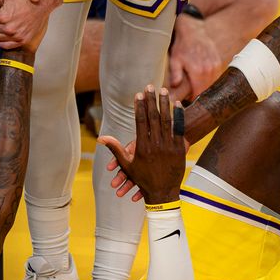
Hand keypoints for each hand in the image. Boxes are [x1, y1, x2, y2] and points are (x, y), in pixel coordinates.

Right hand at [99, 87, 186, 204]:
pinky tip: (177, 104)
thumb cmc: (142, 179)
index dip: (140, 106)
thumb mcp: (127, 165)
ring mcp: (168, 147)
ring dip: (165, 104)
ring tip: (164, 90)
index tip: (139, 94)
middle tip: (150, 86)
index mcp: (141, 147)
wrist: (163, 193)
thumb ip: (114, 149)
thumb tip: (99, 138)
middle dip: (151, 100)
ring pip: (167, 120)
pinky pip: (179, 129)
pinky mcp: (179, 150)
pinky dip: (179, 116)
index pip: (140, 121)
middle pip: (153, 117)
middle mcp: (155, 145)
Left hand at [167, 14, 222, 100]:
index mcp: (198, 72)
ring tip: (196, 87)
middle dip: (198, 94)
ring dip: (205, 87)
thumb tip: (174, 88)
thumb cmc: (182, 46)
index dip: (192, 99)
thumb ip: (175, 75)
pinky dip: (210, 80)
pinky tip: (202, 79)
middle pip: (206, 91)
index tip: (187, 101)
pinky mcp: (219, 63)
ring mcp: (216, 66)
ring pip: (212, 85)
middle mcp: (209, 70)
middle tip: (190, 96)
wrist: (194, 31)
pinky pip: (216, 77)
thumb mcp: (175, 60)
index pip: (198, 94)